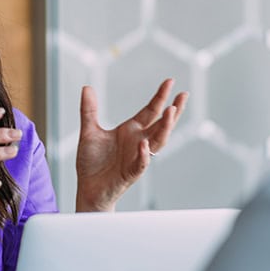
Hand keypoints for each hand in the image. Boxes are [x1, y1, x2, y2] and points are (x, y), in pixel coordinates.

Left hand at [74, 78, 186, 211]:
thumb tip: (87, 88)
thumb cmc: (92, 163)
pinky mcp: (130, 173)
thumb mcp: (89, 132)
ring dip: (164, 128)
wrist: (88, 189)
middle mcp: (138, 142)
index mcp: (131, 131)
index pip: (150, 111)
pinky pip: (140, 164)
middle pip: (161, 124)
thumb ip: (89, 110)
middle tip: (183, 96)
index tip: (170, 81)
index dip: (160, 97)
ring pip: (157, 142)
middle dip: (173, 110)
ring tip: (171, 112)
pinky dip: (143, 155)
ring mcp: (137, 157)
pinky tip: (144, 144)